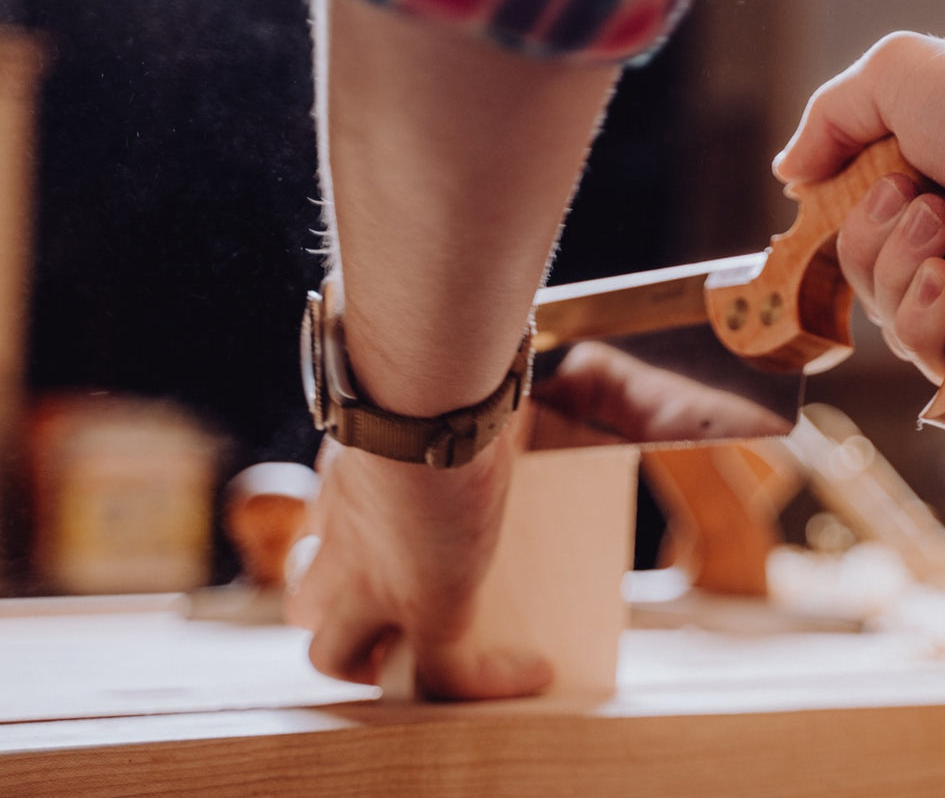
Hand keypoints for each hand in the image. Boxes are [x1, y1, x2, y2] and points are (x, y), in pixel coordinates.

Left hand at [287, 341, 793, 698]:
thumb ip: (490, 375)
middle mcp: (344, 536)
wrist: (426, 388)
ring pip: (333, 654)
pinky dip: (487, 684)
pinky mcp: (427, 605)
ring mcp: (377, 578)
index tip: (379, 542)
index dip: (335, 551)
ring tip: (428, 651)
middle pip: (306, 600)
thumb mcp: (456, 376)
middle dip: (335, 611)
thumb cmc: (436, 365)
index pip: (321, 534)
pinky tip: (533, 672)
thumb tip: (554, 346)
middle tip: (381, 606)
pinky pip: (442, 677)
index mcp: (349, 480)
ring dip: (372, 658)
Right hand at [773, 31, 944, 382]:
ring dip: (903, 281)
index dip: (848, 224)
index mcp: (925, 194)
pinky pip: (943, 369)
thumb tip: (788, 174)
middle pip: (864, 287)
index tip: (883, 186)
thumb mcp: (895, 75)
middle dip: (879, 246)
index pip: (851, 239)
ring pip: (896, 331)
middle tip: (932, 204)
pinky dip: (933, 326)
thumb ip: (827, 117)